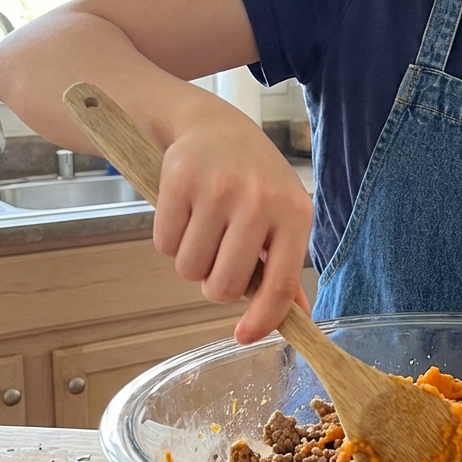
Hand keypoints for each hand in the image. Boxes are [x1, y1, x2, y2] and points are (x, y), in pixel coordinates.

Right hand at [152, 107, 313, 343]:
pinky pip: (163, 245)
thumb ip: (285, 266)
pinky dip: (170, 240)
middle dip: (215, 285)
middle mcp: (260, 200)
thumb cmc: (254, 178)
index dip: (262, 319)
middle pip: (223, 286)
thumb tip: (298, 318)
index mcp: (294, 213)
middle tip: (219, 259)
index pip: (280, 283)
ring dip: (192, 262)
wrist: (214, 125)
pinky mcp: (179, 181)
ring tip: (204, 230)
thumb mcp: (282, 213)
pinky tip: (185, 215)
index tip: (245, 336)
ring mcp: (218, 189)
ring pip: (190, 270)